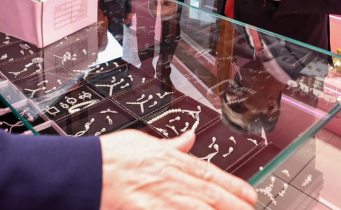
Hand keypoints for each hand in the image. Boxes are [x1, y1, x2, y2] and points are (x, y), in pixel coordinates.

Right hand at [99, 130, 256, 209]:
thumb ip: (172, 144)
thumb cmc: (113, 156)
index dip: (234, 184)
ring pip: (200, 208)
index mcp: (172, 160)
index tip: (250, 193)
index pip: (210, 172)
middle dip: (235, 204)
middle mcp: (172, 179)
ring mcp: (163, 198)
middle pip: (212, 194)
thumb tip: (190, 138)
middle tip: (250, 209)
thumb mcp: (145, 142)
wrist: (89, 170)